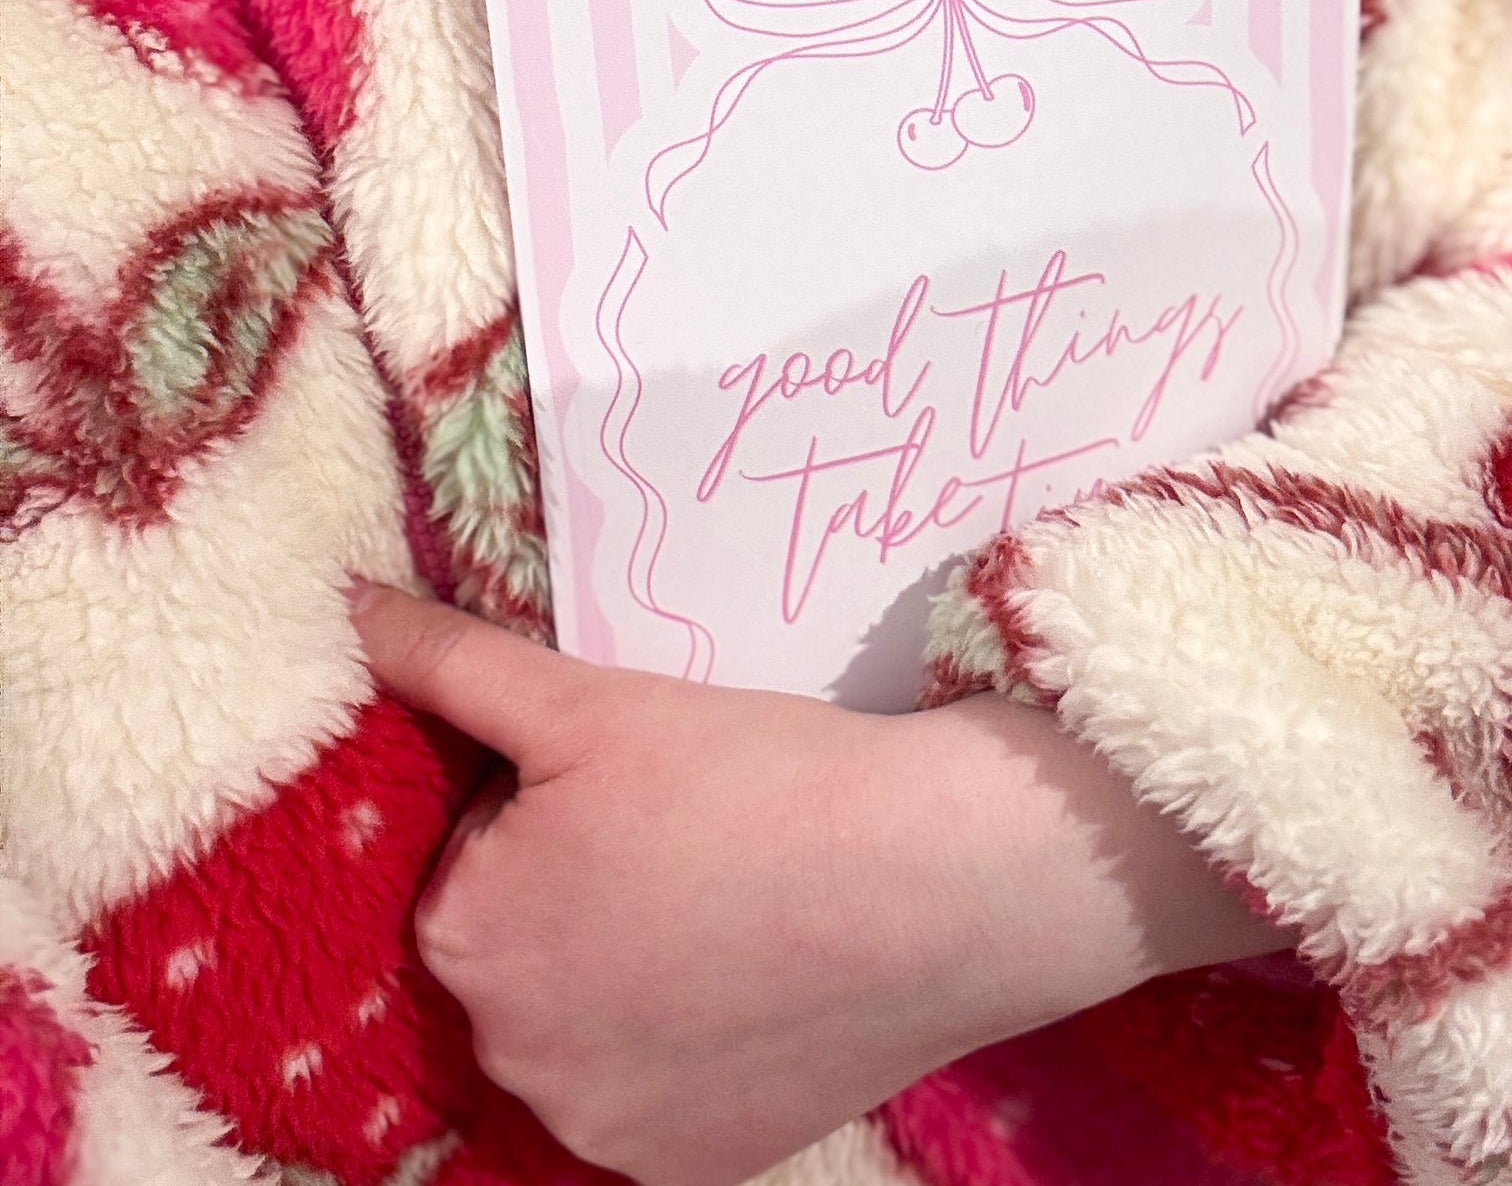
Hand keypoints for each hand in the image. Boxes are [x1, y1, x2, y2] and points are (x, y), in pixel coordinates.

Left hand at [349, 583, 1285, 1184]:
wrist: (931, 881)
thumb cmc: (752, 775)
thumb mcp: (590, 700)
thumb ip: (454, 663)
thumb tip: (351, 611)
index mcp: (467, 935)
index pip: (479, 862)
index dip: (558, 810)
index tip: (643, 787)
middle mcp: (510, 1056)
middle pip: (528, 952)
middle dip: (585, 897)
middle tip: (696, 837)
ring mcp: (604, 1128)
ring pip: (592, 1030)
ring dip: (636, 979)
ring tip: (737, 904)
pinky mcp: (692, 1170)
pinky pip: (663, 1098)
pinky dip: (695, 1053)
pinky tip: (759, 986)